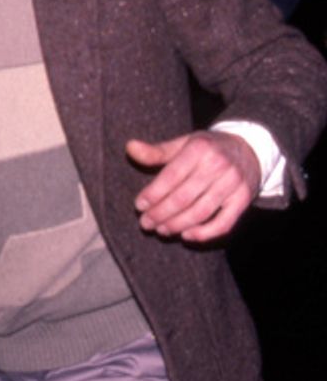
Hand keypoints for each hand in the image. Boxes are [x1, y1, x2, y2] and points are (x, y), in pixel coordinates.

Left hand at [127, 130, 260, 241]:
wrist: (250, 149)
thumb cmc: (208, 149)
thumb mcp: (184, 143)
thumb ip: (157, 151)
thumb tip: (130, 148)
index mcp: (199, 149)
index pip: (171, 177)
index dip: (153, 195)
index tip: (139, 206)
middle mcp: (218, 166)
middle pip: (183, 198)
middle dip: (160, 214)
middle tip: (145, 223)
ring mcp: (233, 184)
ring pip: (200, 212)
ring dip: (177, 225)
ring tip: (161, 230)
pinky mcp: (244, 200)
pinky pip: (224, 223)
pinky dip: (204, 234)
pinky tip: (186, 236)